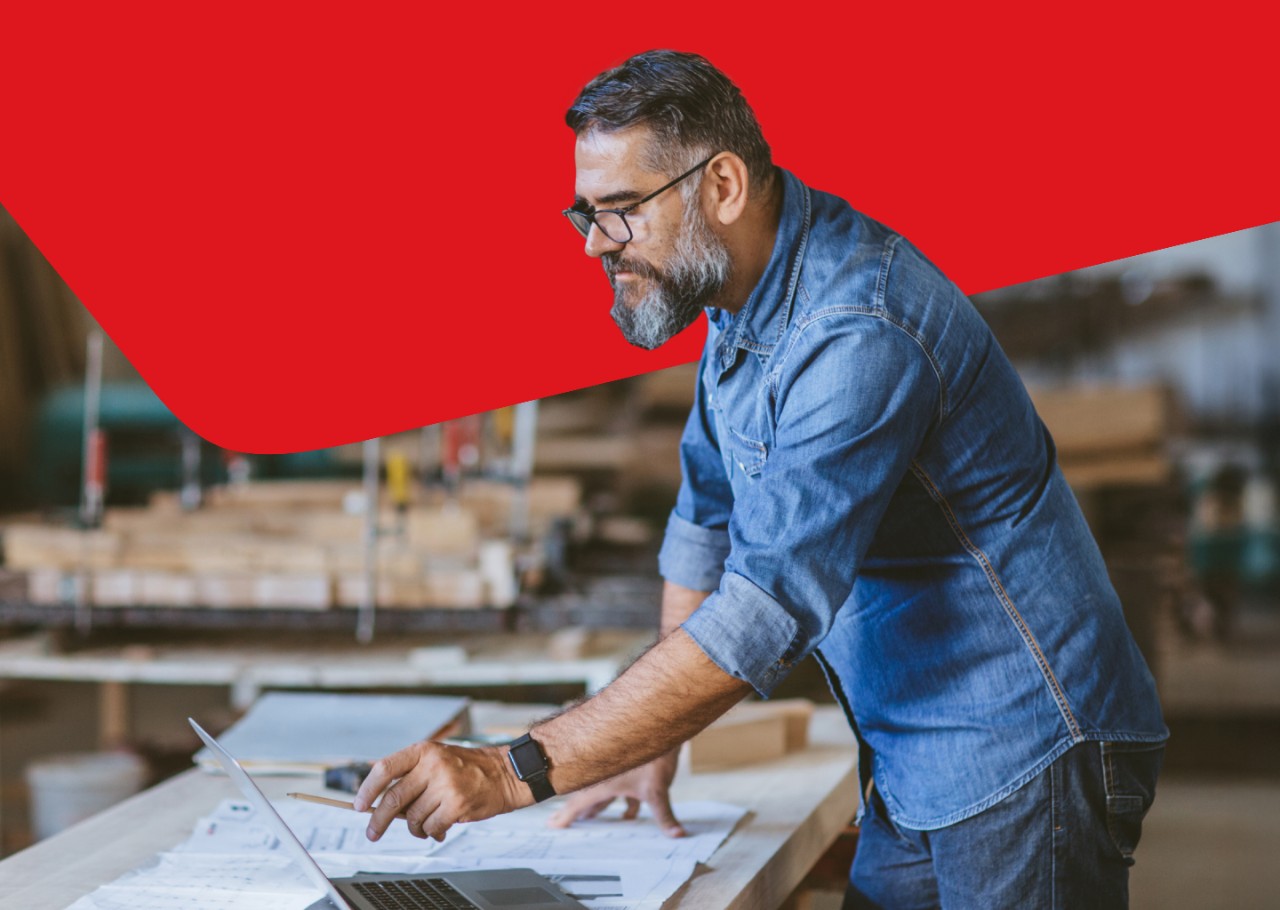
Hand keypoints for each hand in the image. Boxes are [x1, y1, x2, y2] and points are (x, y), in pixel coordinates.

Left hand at [353, 741, 528, 841]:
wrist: (505, 774)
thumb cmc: (469, 769)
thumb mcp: (437, 759)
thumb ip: (411, 776)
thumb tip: (379, 804)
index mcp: (424, 750)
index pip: (385, 768)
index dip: (367, 789)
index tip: (359, 805)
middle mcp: (433, 765)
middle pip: (393, 798)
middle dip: (379, 820)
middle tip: (372, 832)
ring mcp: (446, 785)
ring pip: (412, 818)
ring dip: (415, 827)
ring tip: (427, 823)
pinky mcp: (457, 804)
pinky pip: (431, 828)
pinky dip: (432, 833)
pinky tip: (440, 828)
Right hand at [547, 749, 684, 837]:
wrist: (657, 722)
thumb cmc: (652, 755)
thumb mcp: (657, 791)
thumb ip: (665, 816)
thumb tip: (677, 835)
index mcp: (603, 783)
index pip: (579, 803)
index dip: (565, 816)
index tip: (551, 824)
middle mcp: (605, 776)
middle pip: (585, 797)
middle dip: (575, 811)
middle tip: (557, 820)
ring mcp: (616, 771)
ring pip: (602, 792)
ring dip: (598, 806)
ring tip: (589, 817)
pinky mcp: (629, 766)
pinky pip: (621, 788)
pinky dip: (623, 803)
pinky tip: (628, 815)